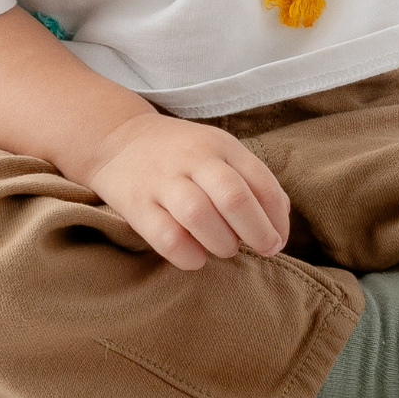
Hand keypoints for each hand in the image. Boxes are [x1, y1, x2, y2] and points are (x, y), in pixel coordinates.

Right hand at [84, 112, 291, 269]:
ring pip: (199, 215)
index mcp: (221, 145)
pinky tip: (196, 258)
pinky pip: (165, 236)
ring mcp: (162, 180)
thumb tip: (279, 221)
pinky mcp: (135, 204)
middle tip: (264, 249)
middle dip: (257, 232)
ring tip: (225, 248)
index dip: (277, 217)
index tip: (279, 239)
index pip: (261, 181)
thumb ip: (250, 180)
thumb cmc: (182, 154)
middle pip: (233, 197)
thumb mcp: (219, 151)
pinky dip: (187, 254)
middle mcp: (193, 159)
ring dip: (222, 242)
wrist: (118, 139)